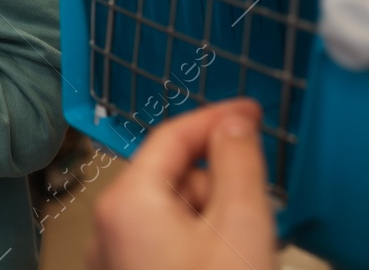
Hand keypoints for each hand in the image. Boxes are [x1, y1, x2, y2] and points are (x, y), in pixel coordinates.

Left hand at [88, 98, 276, 269]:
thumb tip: (232, 125)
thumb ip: (239, 162)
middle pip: (175, 176)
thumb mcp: (241, 224)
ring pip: (175, 213)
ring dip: (215, 219)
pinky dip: (202, 243)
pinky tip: (230, 262)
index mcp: (127, 203)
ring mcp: (116, 260)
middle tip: (259, 212)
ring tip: (246, 251)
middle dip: (220, 184)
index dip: (218, 118)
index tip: (254, 113)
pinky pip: (169, 243)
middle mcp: (108, 229)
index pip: (173, 135)